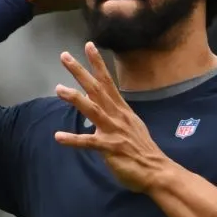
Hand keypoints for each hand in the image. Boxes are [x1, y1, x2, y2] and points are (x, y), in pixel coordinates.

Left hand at [53, 42, 173, 191]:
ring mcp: (114, 130)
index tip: (88, 45)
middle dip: (80, 72)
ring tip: (58, 89)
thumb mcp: (130, 126)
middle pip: (97, 88)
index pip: (108, 81)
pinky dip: (73, 139)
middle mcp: (117, 115)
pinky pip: (89, 142)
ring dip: (75, 98)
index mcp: (121, 109)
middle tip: (64, 56)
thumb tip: (100, 106)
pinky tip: (59, 137)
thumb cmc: (142, 150)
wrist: (157, 170)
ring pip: (93, 109)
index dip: (98, 63)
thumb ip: (115, 115)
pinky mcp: (110, 148)